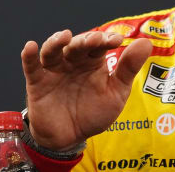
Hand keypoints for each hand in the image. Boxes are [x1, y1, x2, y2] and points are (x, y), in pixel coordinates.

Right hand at [21, 30, 151, 149]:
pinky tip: (31, 47)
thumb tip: (145, 43)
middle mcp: (73, 61)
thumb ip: (128, 69)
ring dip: (56, 42)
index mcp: (93, 61)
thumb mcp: (116, 93)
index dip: (106, 40)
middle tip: (95, 40)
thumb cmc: (93, 112)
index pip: (99, 45)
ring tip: (64, 36)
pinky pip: (31, 66)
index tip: (116, 40)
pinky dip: (29, 56)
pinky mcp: (38, 82)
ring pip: (53, 50)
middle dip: (86, 41)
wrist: (70, 138)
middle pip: (76, 45)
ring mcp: (54, 70)